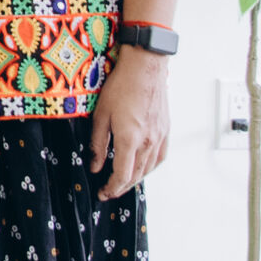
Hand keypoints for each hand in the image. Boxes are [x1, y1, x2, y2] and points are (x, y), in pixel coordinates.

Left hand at [90, 46, 171, 200]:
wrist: (145, 67)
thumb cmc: (121, 86)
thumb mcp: (101, 115)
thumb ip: (98, 143)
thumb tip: (95, 165)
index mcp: (130, 139)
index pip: (122, 175)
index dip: (111, 188)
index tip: (102, 193)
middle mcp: (148, 141)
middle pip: (136, 175)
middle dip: (122, 187)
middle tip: (109, 191)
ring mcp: (160, 136)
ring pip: (149, 168)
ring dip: (136, 179)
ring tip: (123, 183)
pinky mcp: (165, 130)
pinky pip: (160, 157)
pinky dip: (150, 167)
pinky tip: (142, 167)